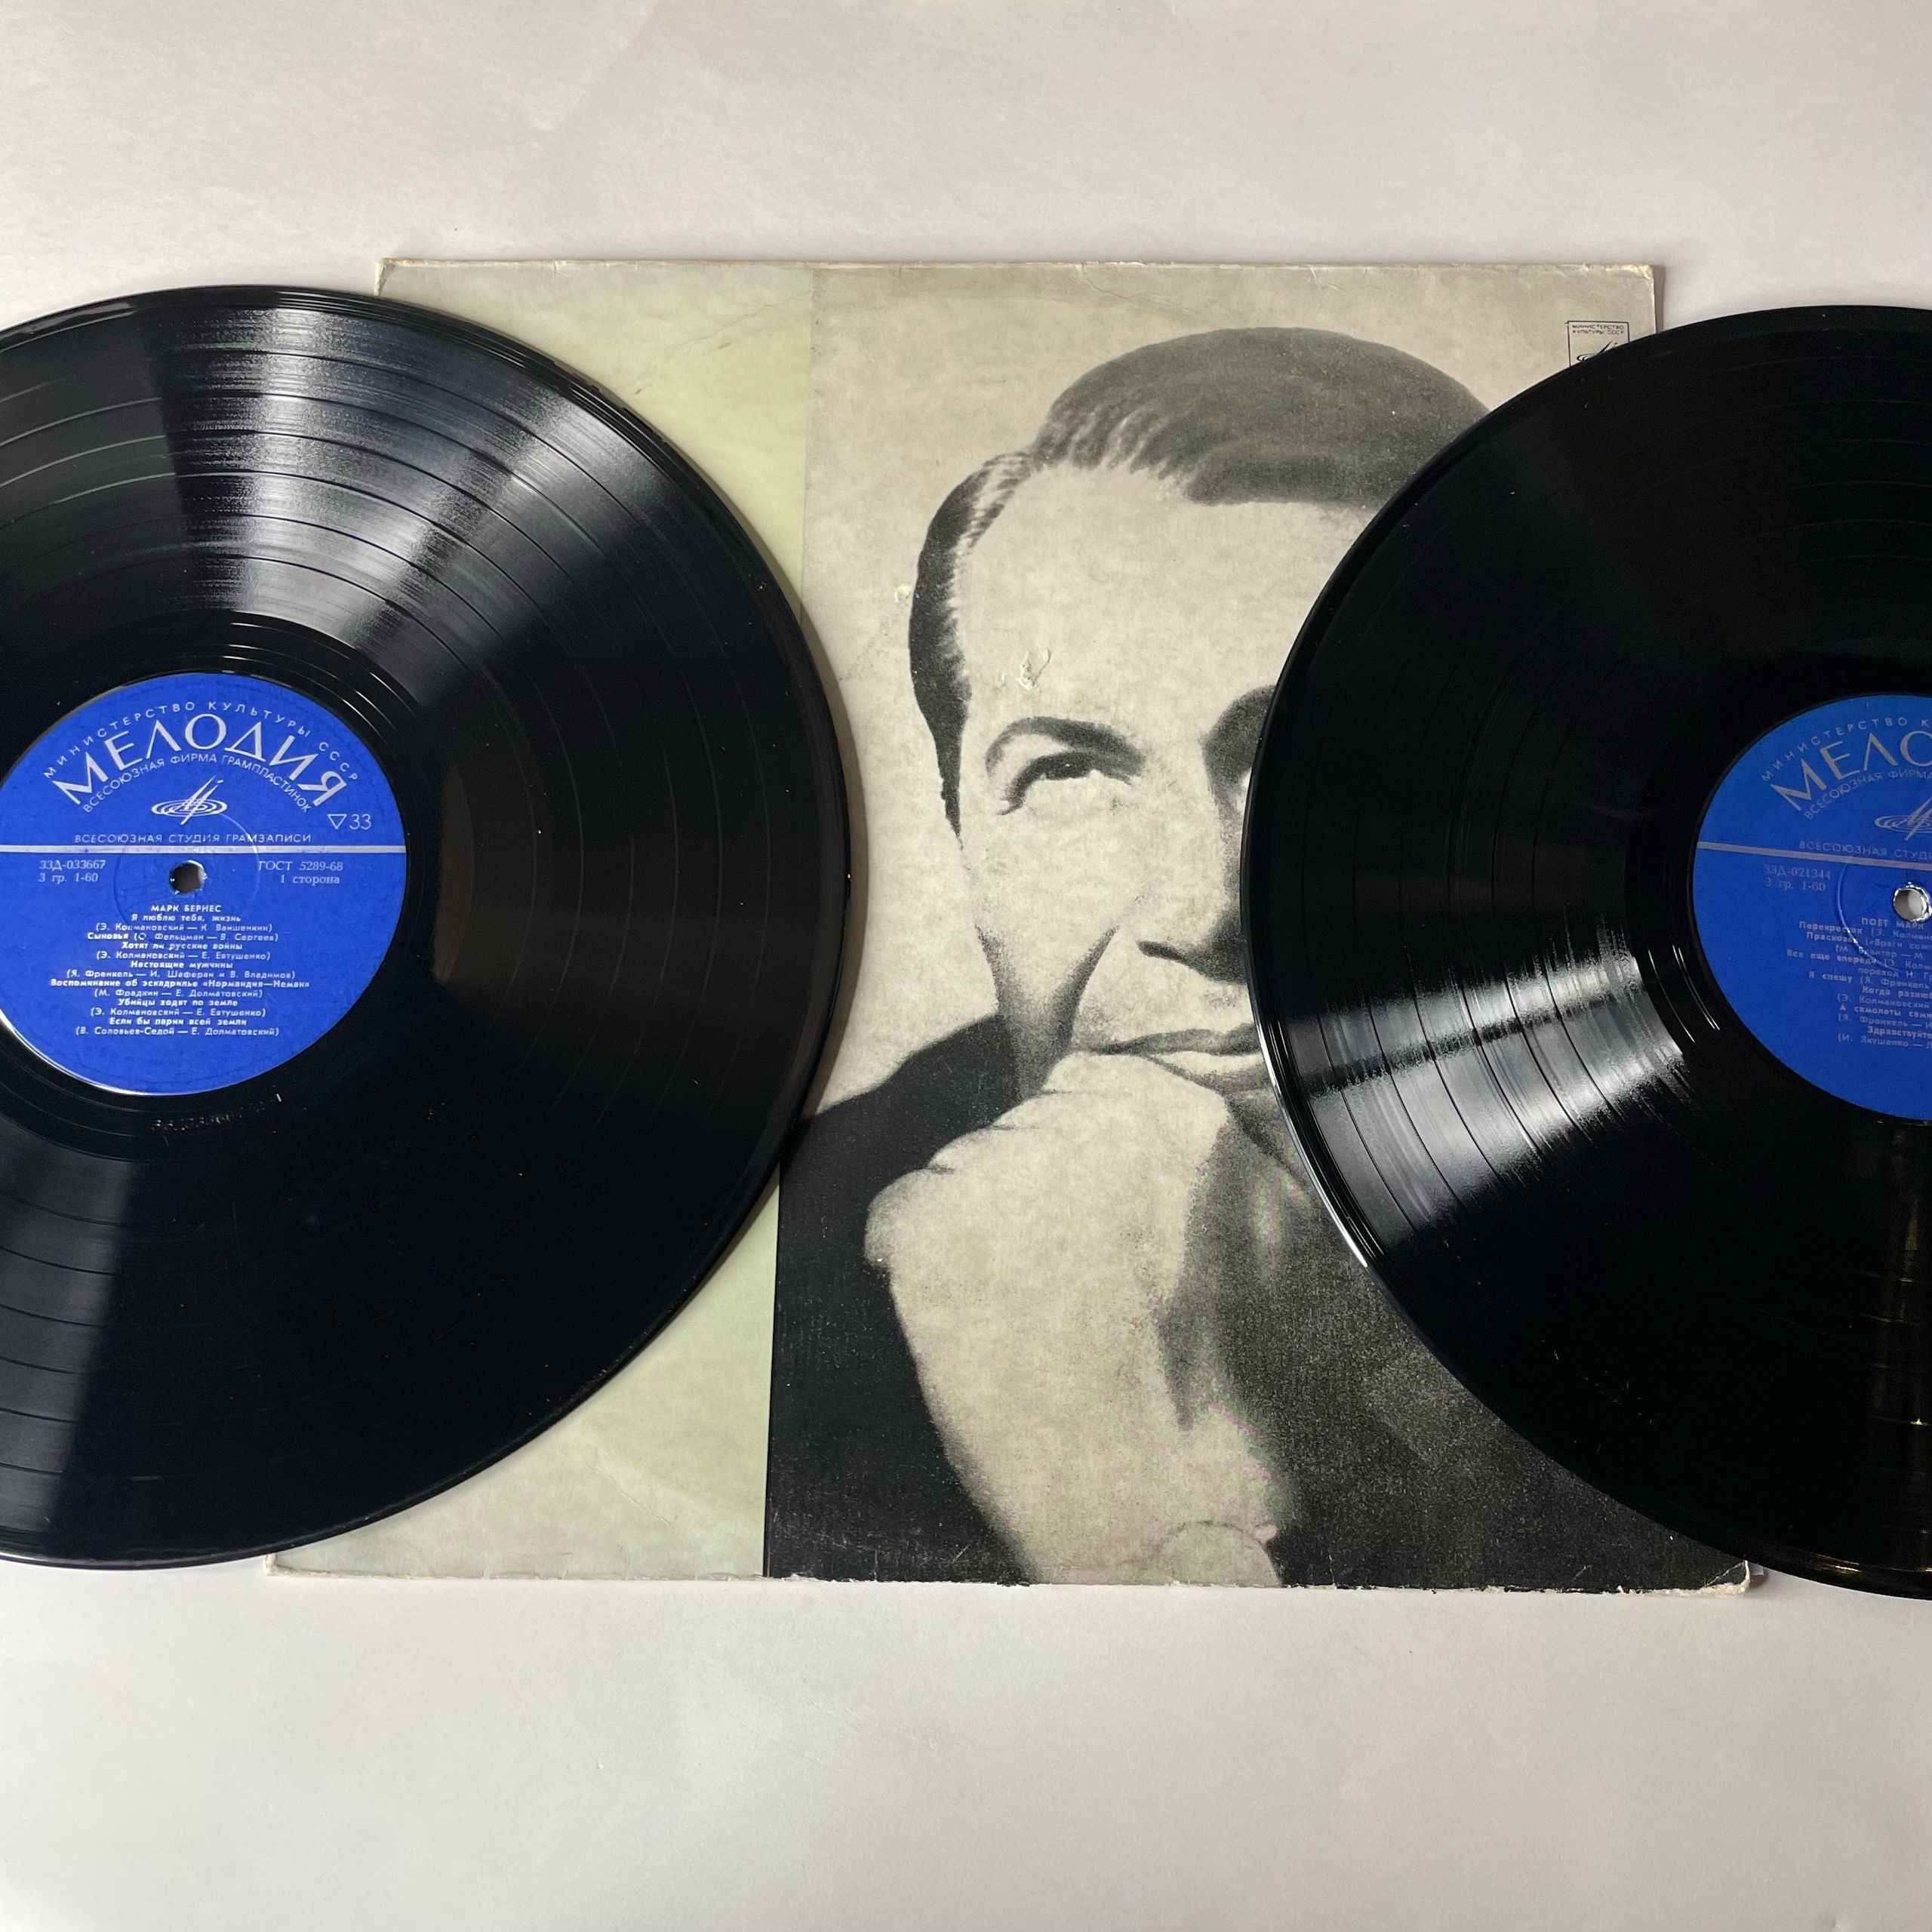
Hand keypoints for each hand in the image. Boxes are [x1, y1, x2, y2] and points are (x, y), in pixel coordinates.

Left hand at [865, 1051, 1292, 1583]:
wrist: (1163, 1513)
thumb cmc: (1219, 1410)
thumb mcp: (1252, 1253)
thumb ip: (1189, 1179)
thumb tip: (1133, 1156)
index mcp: (1177, 1116)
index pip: (1084, 1095)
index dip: (1078, 1178)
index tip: (1094, 1244)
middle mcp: (1087, 1119)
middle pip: (1018, 1136)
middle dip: (1028, 1209)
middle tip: (1066, 1304)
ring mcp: (1005, 1164)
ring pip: (959, 1177)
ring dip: (978, 1244)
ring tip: (1031, 1333)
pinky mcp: (933, 1223)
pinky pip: (896, 1221)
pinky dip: (912, 1274)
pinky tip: (971, 1338)